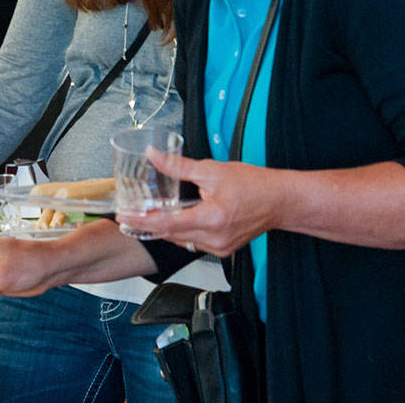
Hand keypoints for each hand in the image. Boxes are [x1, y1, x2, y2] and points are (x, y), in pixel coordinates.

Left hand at [119, 150, 286, 256]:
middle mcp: (214, 239)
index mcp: (210, 220)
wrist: (281, 201)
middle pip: (170, 235)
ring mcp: (219, 247)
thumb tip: (154, 156)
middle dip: (147, 224)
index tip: (123, 215)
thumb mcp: (213, 170)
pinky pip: (194, 242)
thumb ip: (179, 166)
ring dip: (164, 229)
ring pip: (181, 241)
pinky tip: (173, 220)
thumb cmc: (254, 185)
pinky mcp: (224, 248)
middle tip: (128, 212)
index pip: (165, 224)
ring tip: (146, 215)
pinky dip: (181, 232)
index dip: (141, 220)